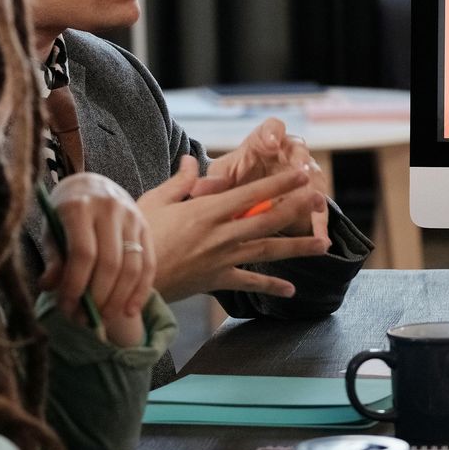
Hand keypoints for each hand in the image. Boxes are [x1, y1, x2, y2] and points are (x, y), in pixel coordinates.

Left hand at [43, 172, 153, 344]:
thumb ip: (53, 258)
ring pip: (132, 266)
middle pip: (110, 262)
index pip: (82, 253)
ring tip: (103, 318)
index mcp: (79, 207)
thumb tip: (50, 287)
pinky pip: (148, 264)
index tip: (67, 307)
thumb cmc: (64, 213)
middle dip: (98, 297)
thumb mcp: (51, 230)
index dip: (76, 285)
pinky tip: (129, 311)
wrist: (90, 186)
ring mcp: (132, 217)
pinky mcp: (146, 227)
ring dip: (119, 298)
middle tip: (85, 319)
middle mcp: (110, 208)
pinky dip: (140, 291)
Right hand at [138, 157, 332, 302]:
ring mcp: (221, 258)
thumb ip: (179, 182)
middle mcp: (220, 234)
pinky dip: (271, 287)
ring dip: (297, 247)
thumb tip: (189, 159)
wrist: (125, 279)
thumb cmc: (136, 236)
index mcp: (207, 210)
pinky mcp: (216, 280)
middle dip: (297, 208)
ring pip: (267, 251)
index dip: (280, 183)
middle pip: (268, 219)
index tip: (302, 174)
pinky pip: (249, 283)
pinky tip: (292, 290)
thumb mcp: (155, 201)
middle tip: (322, 199)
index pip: (252, 193)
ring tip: (323, 244)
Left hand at [204, 119, 329, 239]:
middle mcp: (288, 153)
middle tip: (300, 171)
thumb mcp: (222, 178)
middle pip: (300, 150)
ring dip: (314, 190)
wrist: (247, 196)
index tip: (270, 143)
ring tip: (315, 203)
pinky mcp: (310, 197)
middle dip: (300, 162)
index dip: (273, 133)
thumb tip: (199, 189)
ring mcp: (304, 174)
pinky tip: (319, 237)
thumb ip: (213, 182)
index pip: (273, 127)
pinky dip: (319, 223)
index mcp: (265, 141)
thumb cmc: (235, 178)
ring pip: (313, 178)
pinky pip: (318, 208)